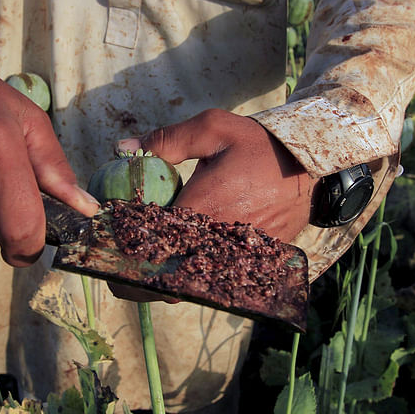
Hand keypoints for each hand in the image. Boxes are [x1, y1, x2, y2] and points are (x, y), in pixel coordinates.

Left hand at [108, 108, 315, 302]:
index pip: (152, 243)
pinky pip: (213, 280)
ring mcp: (236, 255)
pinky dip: (191, 279)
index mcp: (204, 208)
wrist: (311, 166)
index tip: (104, 253)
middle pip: (167, 277)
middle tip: (116, 275)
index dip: (124, 254)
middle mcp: (219, 239)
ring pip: (190, 284)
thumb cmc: (259, 145)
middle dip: (138, 280)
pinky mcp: (251, 262)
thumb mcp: (214, 129)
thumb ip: (167, 140)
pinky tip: (176, 269)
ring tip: (140, 276)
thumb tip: (124, 150)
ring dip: (163, 283)